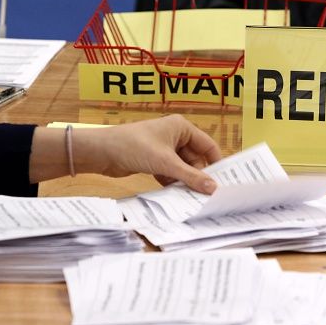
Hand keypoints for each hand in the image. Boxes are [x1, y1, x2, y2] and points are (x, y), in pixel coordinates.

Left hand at [30, 115, 221, 193]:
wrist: (101, 152)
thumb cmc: (133, 146)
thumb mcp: (166, 163)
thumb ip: (190, 176)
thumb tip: (212, 188)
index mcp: (181, 127)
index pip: (208, 146)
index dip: (216, 163)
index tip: (223, 180)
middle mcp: (175, 136)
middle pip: (196, 159)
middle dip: (198, 176)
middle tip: (204, 195)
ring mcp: (164, 149)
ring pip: (183, 168)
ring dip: (184, 181)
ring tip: (189, 196)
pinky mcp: (154, 161)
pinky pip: (171, 173)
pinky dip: (173, 183)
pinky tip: (174, 194)